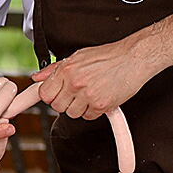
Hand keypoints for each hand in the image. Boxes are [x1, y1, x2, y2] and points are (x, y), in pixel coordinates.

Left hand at [32, 38, 151, 120]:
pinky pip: (88, 116)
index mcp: (68, 69)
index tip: (59, 93)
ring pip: (72, 114)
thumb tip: (37, 77)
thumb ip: (56, 68)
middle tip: (79, 92)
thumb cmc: (111, 55)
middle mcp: (75, 82)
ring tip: (92, 93)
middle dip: (67, 101)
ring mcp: (88, 95)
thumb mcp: (80, 56)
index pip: (45, 94)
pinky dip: (94, 110)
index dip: (52, 95)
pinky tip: (101, 97)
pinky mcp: (101, 105)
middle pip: (57, 106)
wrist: (135, 57)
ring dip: (80, 107)